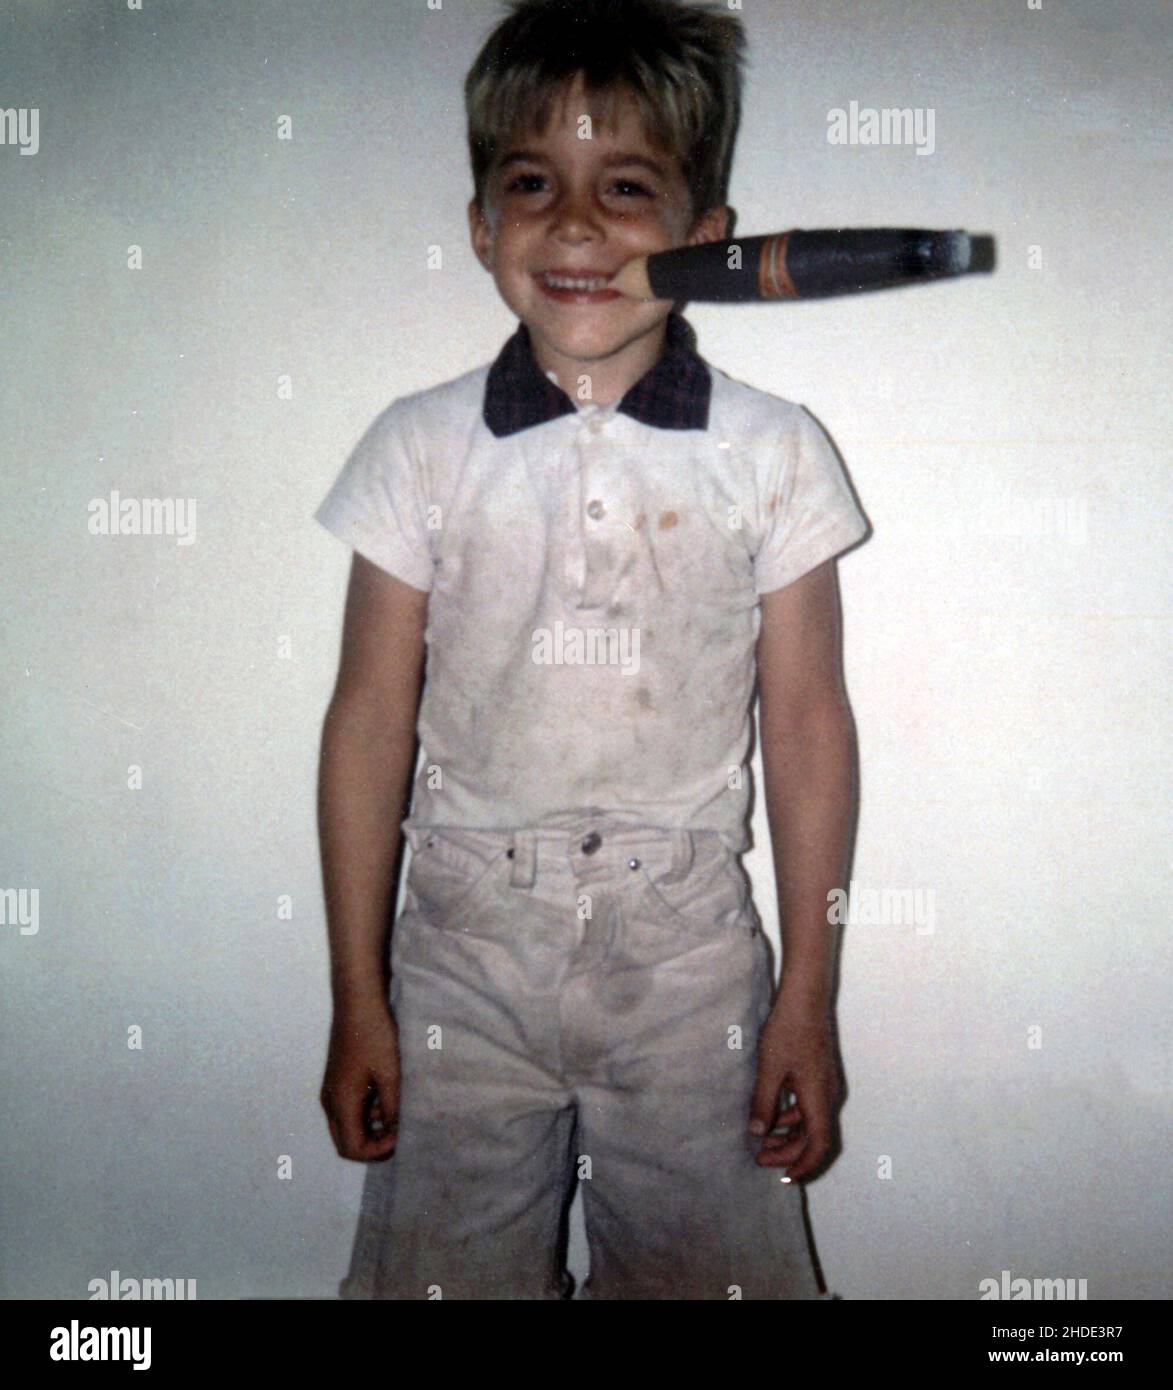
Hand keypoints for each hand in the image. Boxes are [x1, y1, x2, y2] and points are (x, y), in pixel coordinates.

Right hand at [320, 994, 400, 1161]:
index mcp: (340, 1104)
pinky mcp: (337, 1079)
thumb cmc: (375, 1035)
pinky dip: (367, 1111)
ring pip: (348, 1125)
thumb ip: (391, 1110)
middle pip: (346, 1142)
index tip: (401, 1135)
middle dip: (373, 1145)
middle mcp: (330, 1101)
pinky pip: (349, 1108)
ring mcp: (331, 1090)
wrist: (358, 1001)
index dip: (378, 1151)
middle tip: (399, 1132)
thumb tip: (394, 1135)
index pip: (353, 1149)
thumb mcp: (390, 1076)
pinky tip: (386, 1092)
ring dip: (371, 1127)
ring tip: (396, 1109)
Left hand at [747, 1004, 841, 1180]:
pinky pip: (808, 1107)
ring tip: (760, 1139)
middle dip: (788, 1153)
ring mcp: (825, 1085)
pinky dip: (791, 1118)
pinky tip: (770, 1115)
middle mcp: (827, 1096)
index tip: (784, 1178)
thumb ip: (764, 1103)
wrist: (805, 999)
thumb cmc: (788, 1031)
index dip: (803, 1166)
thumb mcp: (769, 1069)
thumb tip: (756, 1133)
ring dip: (788, 1135)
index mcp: (819, 1099)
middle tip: (759, 1158)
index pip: (818, 1145)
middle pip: (813, 1138)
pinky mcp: (818, 1075)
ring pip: (810, 1123)